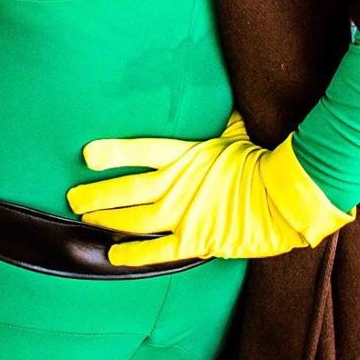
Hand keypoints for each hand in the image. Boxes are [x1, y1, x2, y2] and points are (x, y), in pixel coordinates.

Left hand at [66, 107, 355, 266]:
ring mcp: (183, 214)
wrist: (287, 195)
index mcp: (186, 154)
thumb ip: (217, 122)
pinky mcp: (194, 240)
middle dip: (96, 194)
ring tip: (87, 219)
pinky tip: (112, 255)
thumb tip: (216, 103)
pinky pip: (155, 251)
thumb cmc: (264, 159)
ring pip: (134, 221)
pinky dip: (132, 254)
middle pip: (127, 191)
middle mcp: (177, 185)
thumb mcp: (237, 130)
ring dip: (107, 220)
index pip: (140, 151)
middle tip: (73, 197)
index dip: (112, 152)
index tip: (86, 155)